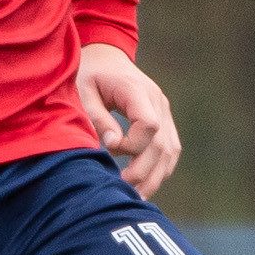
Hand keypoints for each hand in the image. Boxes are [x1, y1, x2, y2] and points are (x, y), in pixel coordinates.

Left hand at [76, 43, 182, 196]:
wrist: (105, 57)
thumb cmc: (89, 74)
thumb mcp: (83, 92)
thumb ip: (97, 118)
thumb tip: (111, 146)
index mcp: (137, 90)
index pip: (149, 125)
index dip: (132, 144)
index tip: (109, 149)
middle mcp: (157, 101)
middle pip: (161, 144)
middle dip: (143, 171)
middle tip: (122, 188)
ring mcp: (164, 111)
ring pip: (170, 151)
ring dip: (155, 177)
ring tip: (135, 197)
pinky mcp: (165, 121)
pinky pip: (170, 149)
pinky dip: (160, 169)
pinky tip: (144, 185)